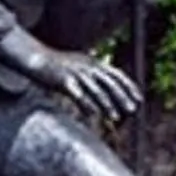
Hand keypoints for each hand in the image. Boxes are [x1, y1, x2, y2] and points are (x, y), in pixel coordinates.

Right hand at [11, 38, 141, 123]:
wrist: (35, 58)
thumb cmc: (56, 69)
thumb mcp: (76, 74)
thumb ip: (88, 88)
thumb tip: (94, 111)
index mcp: (93, 63)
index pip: (116, 74)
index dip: (129, 87)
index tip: (139, 99)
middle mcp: (88, 66)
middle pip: (109, 82)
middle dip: (122, 97)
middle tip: (132, 110)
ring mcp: (76, 73)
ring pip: (96, 90)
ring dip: (107, 104)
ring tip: (115, 117)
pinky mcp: (64, 80)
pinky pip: (78, 94)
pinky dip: (87, 104)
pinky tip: (93, 114)